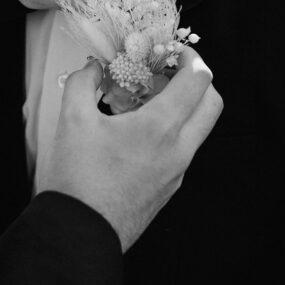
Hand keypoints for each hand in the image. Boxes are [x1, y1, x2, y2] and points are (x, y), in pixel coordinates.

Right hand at [34, 48, 221, 251]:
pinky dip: (174, 132)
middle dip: (199, 81)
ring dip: (186, 108)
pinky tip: (140, 131)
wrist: (79, 233)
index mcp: (161, 127)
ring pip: (199, 130)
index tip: (174, 51)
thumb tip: (92, 67)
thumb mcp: (72, 120)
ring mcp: (177, 172)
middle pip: (212, 104)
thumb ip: (84, 83)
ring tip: (149, 101)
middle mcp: (179, 150)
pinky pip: (184, 151)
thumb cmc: (77, 179)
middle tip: (170, 72)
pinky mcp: (168, 189)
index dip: (191, 57)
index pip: (199, 80)